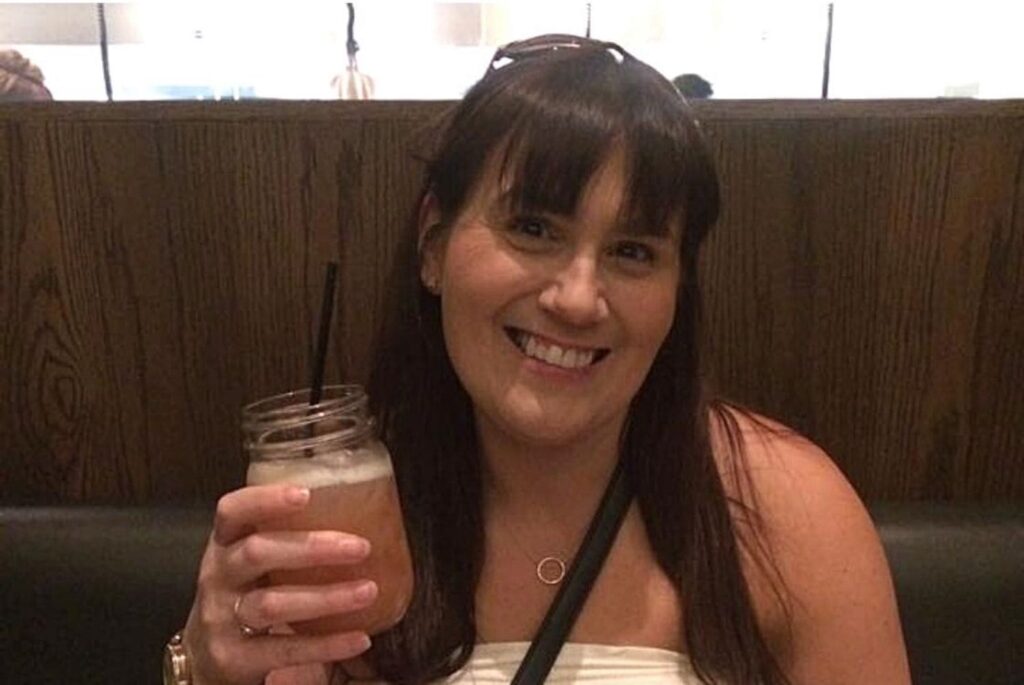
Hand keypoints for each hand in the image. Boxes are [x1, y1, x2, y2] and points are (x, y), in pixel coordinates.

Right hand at [182, 484, 375, 684]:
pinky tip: (359, 638)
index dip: (265, 500)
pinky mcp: (235, 658)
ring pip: (272, 603)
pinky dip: (326, 644)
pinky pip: (284, 650)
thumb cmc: (247, 592)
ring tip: (368, 591)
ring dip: (326, 597)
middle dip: (312, 548)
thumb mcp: (254, 559)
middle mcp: (218, 577)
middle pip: (257, 553)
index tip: (306, 494)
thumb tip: (364, 507)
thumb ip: (288, 533)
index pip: (232, 511)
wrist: (209, 655)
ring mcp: (222, 618)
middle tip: (360, 547)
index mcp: (225, 543)